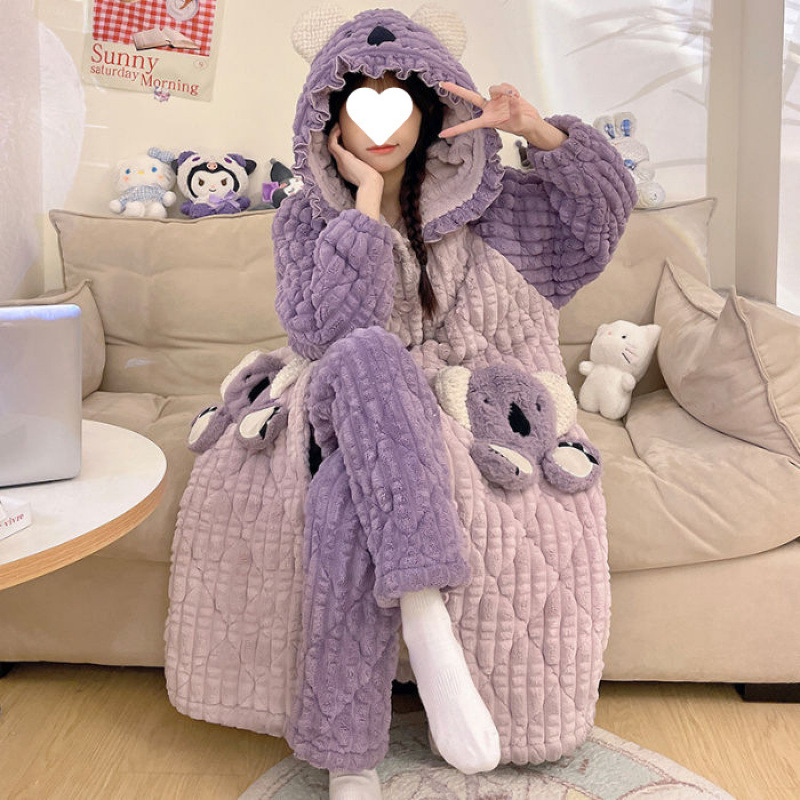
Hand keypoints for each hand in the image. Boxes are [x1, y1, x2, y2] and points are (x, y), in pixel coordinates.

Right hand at [327, 123, 382, 187]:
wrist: (370, 184)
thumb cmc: (373, 179)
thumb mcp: (369, 169)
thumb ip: (369, 162)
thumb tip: (377, 154)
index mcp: (347, 168)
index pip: (340, 154)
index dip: (341, 144)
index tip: (345, 136)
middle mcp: (341, 165)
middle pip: (334, 149)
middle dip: (335, 138)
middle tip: (339, 127)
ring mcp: (340, 161)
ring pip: (331, 146)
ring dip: (333, 134)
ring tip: (337, 125)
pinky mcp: (342, 157)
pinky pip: (333, 143)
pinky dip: (334, 135)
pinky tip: (339, 128)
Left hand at [438, 81, 565, 149]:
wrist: (530, 121)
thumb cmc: (523, 126)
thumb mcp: (519, 122)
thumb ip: (515, 109)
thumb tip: (512, 97)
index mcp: (488, 121)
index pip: (469, 125)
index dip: (456, 130)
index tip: (441, 134)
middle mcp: (488, 109)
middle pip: (470, 97)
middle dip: (457, 90)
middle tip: (442, 84)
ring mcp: (495, 100)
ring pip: (494, 88)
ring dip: (504, 90)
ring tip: (515, 97)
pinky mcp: (503, 93)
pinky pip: (505, 86)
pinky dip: (511, 89)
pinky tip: (517, 96)